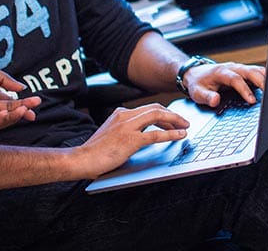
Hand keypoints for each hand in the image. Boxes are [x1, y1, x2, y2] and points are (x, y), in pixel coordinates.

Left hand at [0, 62, 41, 134]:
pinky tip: (9, 114)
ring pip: (2, 119)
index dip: (22, 101)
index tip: (35, 100)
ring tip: (25, 111)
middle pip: (8, 110)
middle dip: (22, 110)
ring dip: (14, 116)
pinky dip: (3, 121)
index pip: (9, 100)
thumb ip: (4, 80)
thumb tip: (22, 87)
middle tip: (34, 109)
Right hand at [73, 102, 190, 177]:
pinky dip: (171, 134)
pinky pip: (155, 134)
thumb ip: (125, 129)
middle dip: (172, 115)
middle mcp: (125, 116)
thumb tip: (142, 134)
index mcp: (120, 113)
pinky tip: (180, 135)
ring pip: (158, 116)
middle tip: (184, 121)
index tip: (173, 119)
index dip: (164, 113)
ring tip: (185, 126)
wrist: (82, 159)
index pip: (148, 108)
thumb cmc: (95, 152)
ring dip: (175, 120)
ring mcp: (128, 127)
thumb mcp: (111, 133)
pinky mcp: (130, 139)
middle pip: (155, 109)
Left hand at [182, 61, 265, 107]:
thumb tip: (215, 100)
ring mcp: (238, 68)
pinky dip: (264, 76)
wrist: (196, 73)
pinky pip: (256, 71)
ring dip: (265, 77)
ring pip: (255, 69)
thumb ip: (206, 97)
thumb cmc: (198, 83)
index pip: (236, 79)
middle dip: (260, 81)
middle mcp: (232, 67)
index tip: (252, 101)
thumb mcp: (197, 93)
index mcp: (221, 72)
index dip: (245, 90)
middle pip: (249, 71)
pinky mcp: (243, 71)